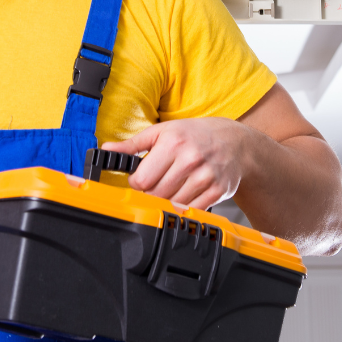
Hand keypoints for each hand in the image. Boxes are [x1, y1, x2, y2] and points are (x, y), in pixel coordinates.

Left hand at [102, 118, 257, 209]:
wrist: (235, 142)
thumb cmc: (195, 135)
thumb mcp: (162, 132)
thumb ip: (132, 144)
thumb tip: (107, 149)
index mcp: (173, 143)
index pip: (141, 179)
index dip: (136, 182)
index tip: (140, 178)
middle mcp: (190, 159)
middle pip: (155, 194)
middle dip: (150, 192)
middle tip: (156, 183)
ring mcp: (205, 177)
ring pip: (171, 204)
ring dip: (166, 200)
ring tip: (171, 186)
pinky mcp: (217, 191)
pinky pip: (191, 210)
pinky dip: (183, 206)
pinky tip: (185, 193)